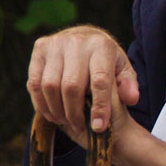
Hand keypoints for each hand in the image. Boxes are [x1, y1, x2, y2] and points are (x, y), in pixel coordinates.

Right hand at [26, 25, 139, 143]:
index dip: (99, 107)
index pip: (100, 80)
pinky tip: (52, 113)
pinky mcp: (39, 48)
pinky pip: (34, 82)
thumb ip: (128, 85)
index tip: (99, 128)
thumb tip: (131, 98)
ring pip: (50, 86)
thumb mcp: (122, 69)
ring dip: (57, 110)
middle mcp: (77, 41)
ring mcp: (55, 43)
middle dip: (74, 112)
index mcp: (102, 46)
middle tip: (79, 125)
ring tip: (66, 120)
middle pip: (71, 86)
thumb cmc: (104, 60)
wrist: (82, 37)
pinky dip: (41, 103)